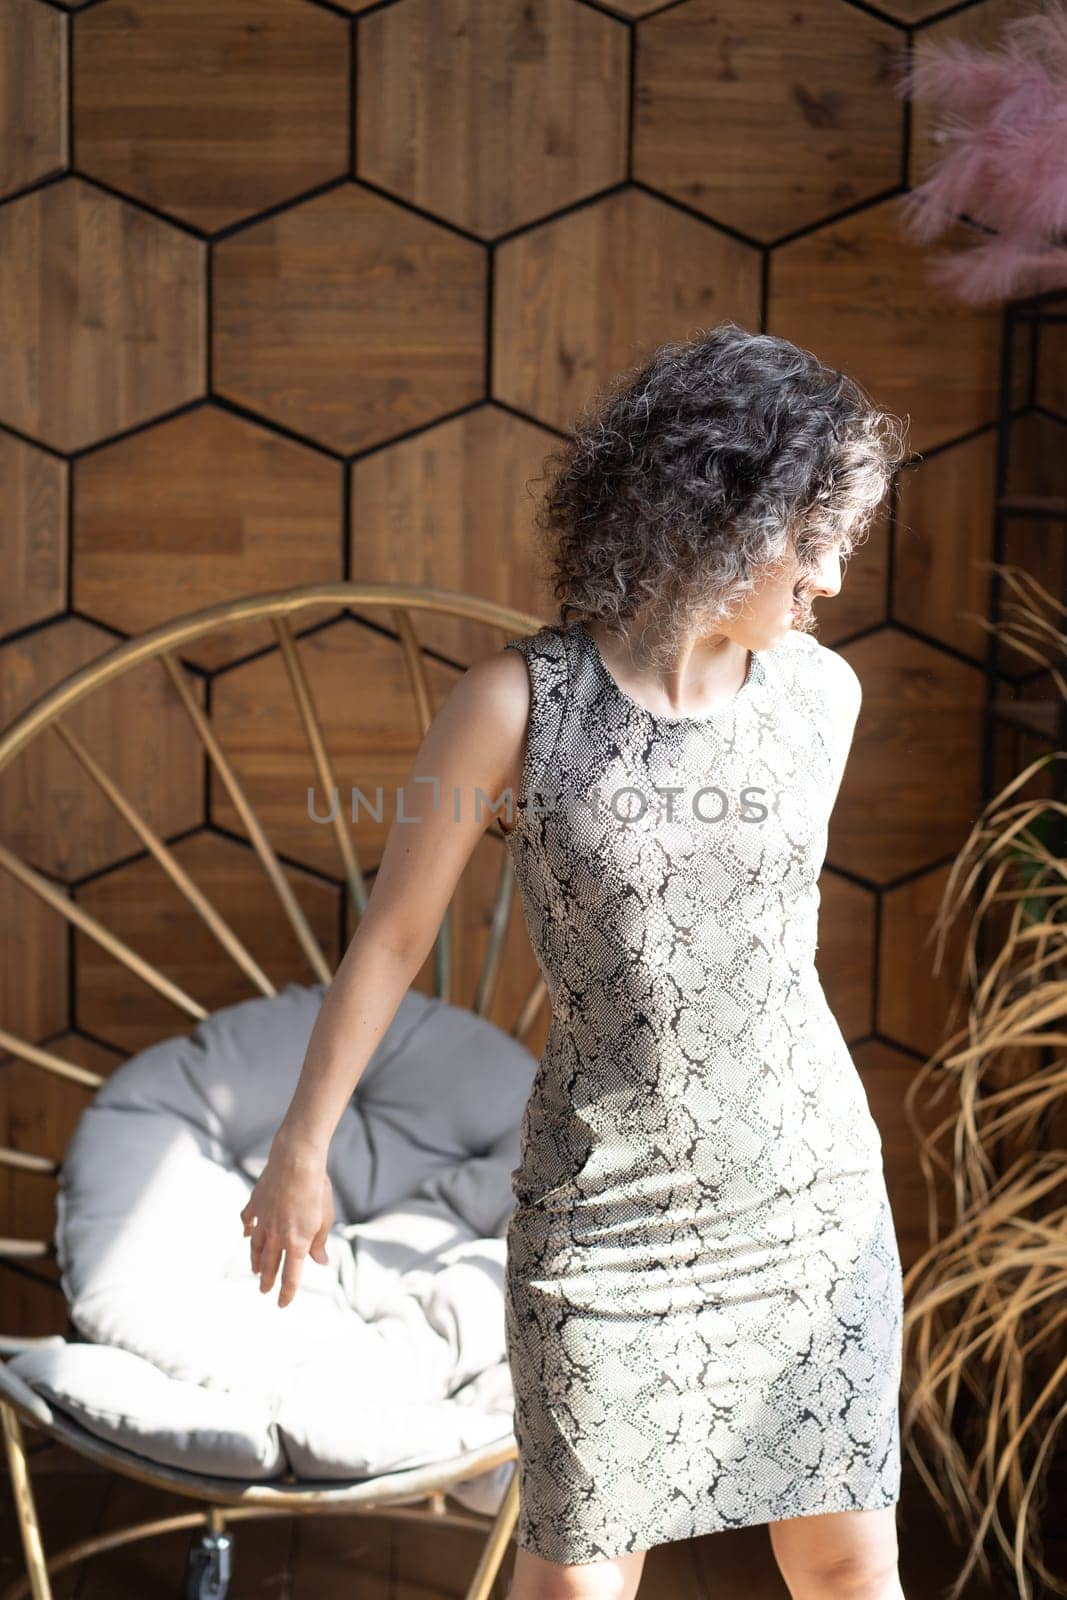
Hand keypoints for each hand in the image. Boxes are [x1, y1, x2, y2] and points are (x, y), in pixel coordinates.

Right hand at [239, 1148, 334, 1308]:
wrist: (296, 1161)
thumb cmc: (316, 1188)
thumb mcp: (325, 1218)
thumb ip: (319, 1243)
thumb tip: (320, 1261)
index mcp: (297, 1242)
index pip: (290, 1277)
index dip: (286, 1293)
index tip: (282, 1304)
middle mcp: (276, 1235)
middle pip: (269, 1265)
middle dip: (266, 1280)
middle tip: (263, 1290)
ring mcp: (263, 1220)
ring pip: (256, 1247)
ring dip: (255, 1261)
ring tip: (254, 1270)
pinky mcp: (255, 1204)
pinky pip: (248, 1222)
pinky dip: (247, 1231)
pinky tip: (246, 1235)